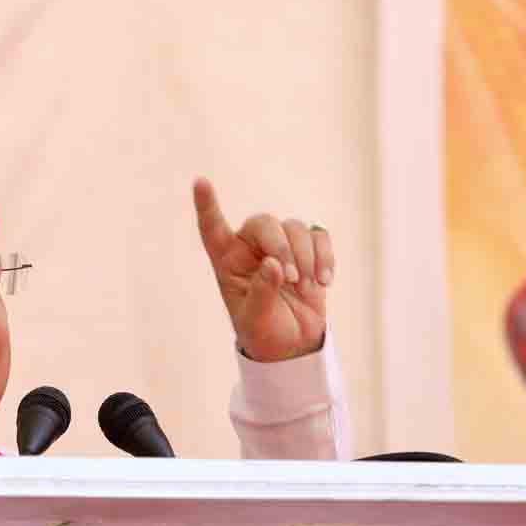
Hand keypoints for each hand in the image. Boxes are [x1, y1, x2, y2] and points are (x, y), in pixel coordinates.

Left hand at [193, 177, 333, 361]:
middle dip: (282, 247)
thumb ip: (261, 293)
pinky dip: (325, 257)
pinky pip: (319, 236)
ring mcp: (281, 245)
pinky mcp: (308, 249)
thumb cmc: (263, 332)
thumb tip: (275, 265)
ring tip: (306, 288)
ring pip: (295, 227)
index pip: (212, 228)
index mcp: (227, 261)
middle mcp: (251, 247)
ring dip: (306, 257)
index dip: (206, 205)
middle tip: (292, 278)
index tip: (200, 182)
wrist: (293, 343)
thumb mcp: (255, 320)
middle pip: (264, 223)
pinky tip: (324, 282)